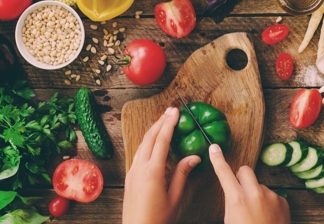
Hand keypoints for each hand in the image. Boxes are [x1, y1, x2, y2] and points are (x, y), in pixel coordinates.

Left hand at [123, 107, 200, 223]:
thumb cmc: (157, 219)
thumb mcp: (174, 197)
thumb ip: (182, 174)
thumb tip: (194, 157)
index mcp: (152, 172)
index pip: (162, 141)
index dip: (169, 124)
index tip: (175, 111)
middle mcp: (139, 168)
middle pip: (149, 138)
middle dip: (160, 122)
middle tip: (170, 110)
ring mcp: (132, 172)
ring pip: (142, 145)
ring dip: (153, 131)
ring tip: (163, 121)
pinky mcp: (129, 177)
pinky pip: (138, 154)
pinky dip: (147, 143)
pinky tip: (153, 143)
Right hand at [209, 144, 290, 223]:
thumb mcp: (230, 220)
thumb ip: (231, 202)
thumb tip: (232, 192)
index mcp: (236, 198)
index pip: (224, 172)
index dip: (217, 159)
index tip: (214, 147)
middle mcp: (254, 193)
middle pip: (245, 170)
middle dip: (241, 178)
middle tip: (240, 192)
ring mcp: (270, 196)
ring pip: (259, 184)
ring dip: (255, 193)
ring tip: (256, 213)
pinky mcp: (282, 200)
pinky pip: (271, 194)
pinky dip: (268, 202)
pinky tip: (267, 216)